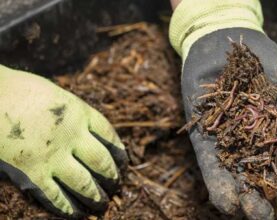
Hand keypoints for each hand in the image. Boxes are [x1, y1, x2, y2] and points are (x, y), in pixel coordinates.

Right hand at [0, 65, 127, 217]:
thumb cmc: (20, 91)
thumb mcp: (57, 96)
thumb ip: (74, 114)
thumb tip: (86, 132)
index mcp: (80, 113)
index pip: (109, 136)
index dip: (119, 152)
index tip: (123, 162)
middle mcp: (72, 136)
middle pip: (101, 162)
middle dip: (111, 177)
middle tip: (116, 185)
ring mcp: (53, 155)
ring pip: (84, 183)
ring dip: (95, 196)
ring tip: (101, 203)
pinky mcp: (32, 172)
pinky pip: (55, 196)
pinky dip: (67, 207)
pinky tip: (75, 213)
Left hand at [170, 0, 276, 218]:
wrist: (227, 44)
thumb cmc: (267, 62)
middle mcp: (258, 149)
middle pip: (273, 185)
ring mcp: (231, 147)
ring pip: (243, 184)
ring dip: (253, 204)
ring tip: (260, 212)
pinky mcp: (206, 143)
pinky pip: (213, 171)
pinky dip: (221, 188)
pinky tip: (231, 203)